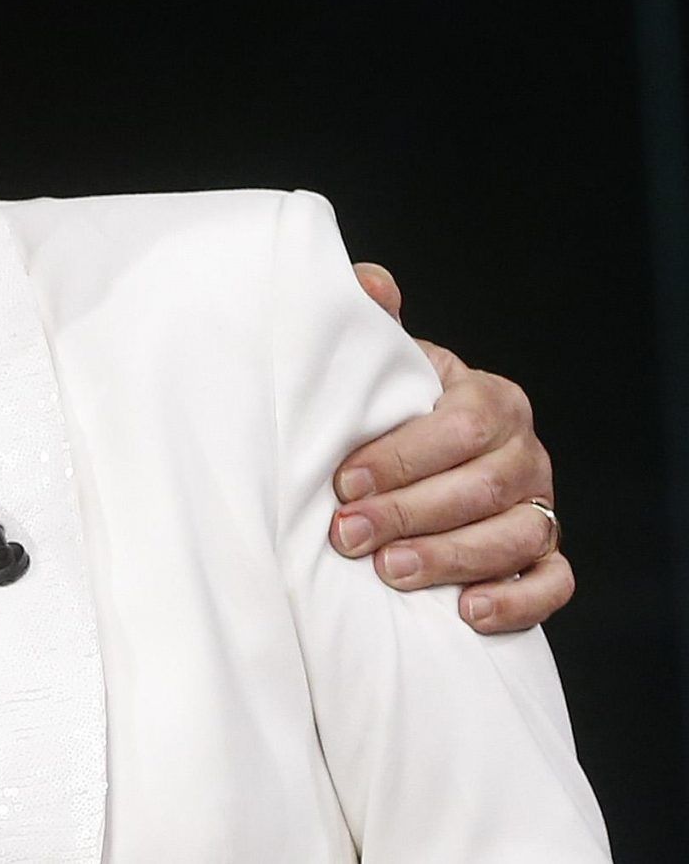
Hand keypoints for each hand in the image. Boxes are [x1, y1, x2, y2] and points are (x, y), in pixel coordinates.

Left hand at [327, 262, 569, 633]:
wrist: (416, 458)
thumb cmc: (393, 411)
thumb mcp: (383, 364)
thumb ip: (374, 322)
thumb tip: (369, 284)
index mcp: (491, 399)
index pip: (460, 427)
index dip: (401, 457)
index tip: (343, 482)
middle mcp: (525, 454)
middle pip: (484, 488)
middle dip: (410, 514)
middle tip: (348, 535)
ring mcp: (541, 507)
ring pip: (518, 537)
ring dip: (451, 559)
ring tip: (390, 572)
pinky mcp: (545, 556)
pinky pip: (553, 583)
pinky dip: (517, 600)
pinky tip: (468, 612)